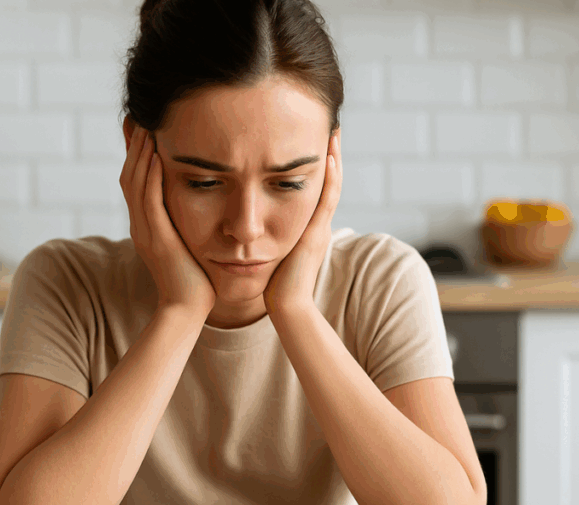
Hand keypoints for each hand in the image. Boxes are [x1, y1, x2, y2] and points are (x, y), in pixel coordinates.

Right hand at [120, 125, 216, 316]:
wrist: (189, 310)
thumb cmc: (196, 280)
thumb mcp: (189, 242)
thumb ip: (188, 221)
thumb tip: (203, 202)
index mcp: (147, 224)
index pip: (137, 181)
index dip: (137, 153)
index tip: (142, 126)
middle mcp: (141, 225)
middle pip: (130, 175)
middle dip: (133, 145)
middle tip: (137, 115)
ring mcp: (145, 231)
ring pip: (135, 183)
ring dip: (140, 152)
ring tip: (146, 124)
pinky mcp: (156, 238)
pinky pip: (149, 200)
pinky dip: (150, 175)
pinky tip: (157, 154)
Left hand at [262, 130, 341, 314]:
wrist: (286, 305)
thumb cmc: (273, 282)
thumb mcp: (270, 249)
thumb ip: (265, 232)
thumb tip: (244, 219)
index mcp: (306, 222)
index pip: (312, 184)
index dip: (314, 160)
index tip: (310, 135)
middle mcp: (317, 221)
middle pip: (328, 178)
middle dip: (329, 151)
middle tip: (330, 124)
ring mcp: (320, 226)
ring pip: (332, 184)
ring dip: (334, 156)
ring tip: (333, 131)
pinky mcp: (318, 233)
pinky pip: (328, 200)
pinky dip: (330, 178)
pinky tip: (328, 157)